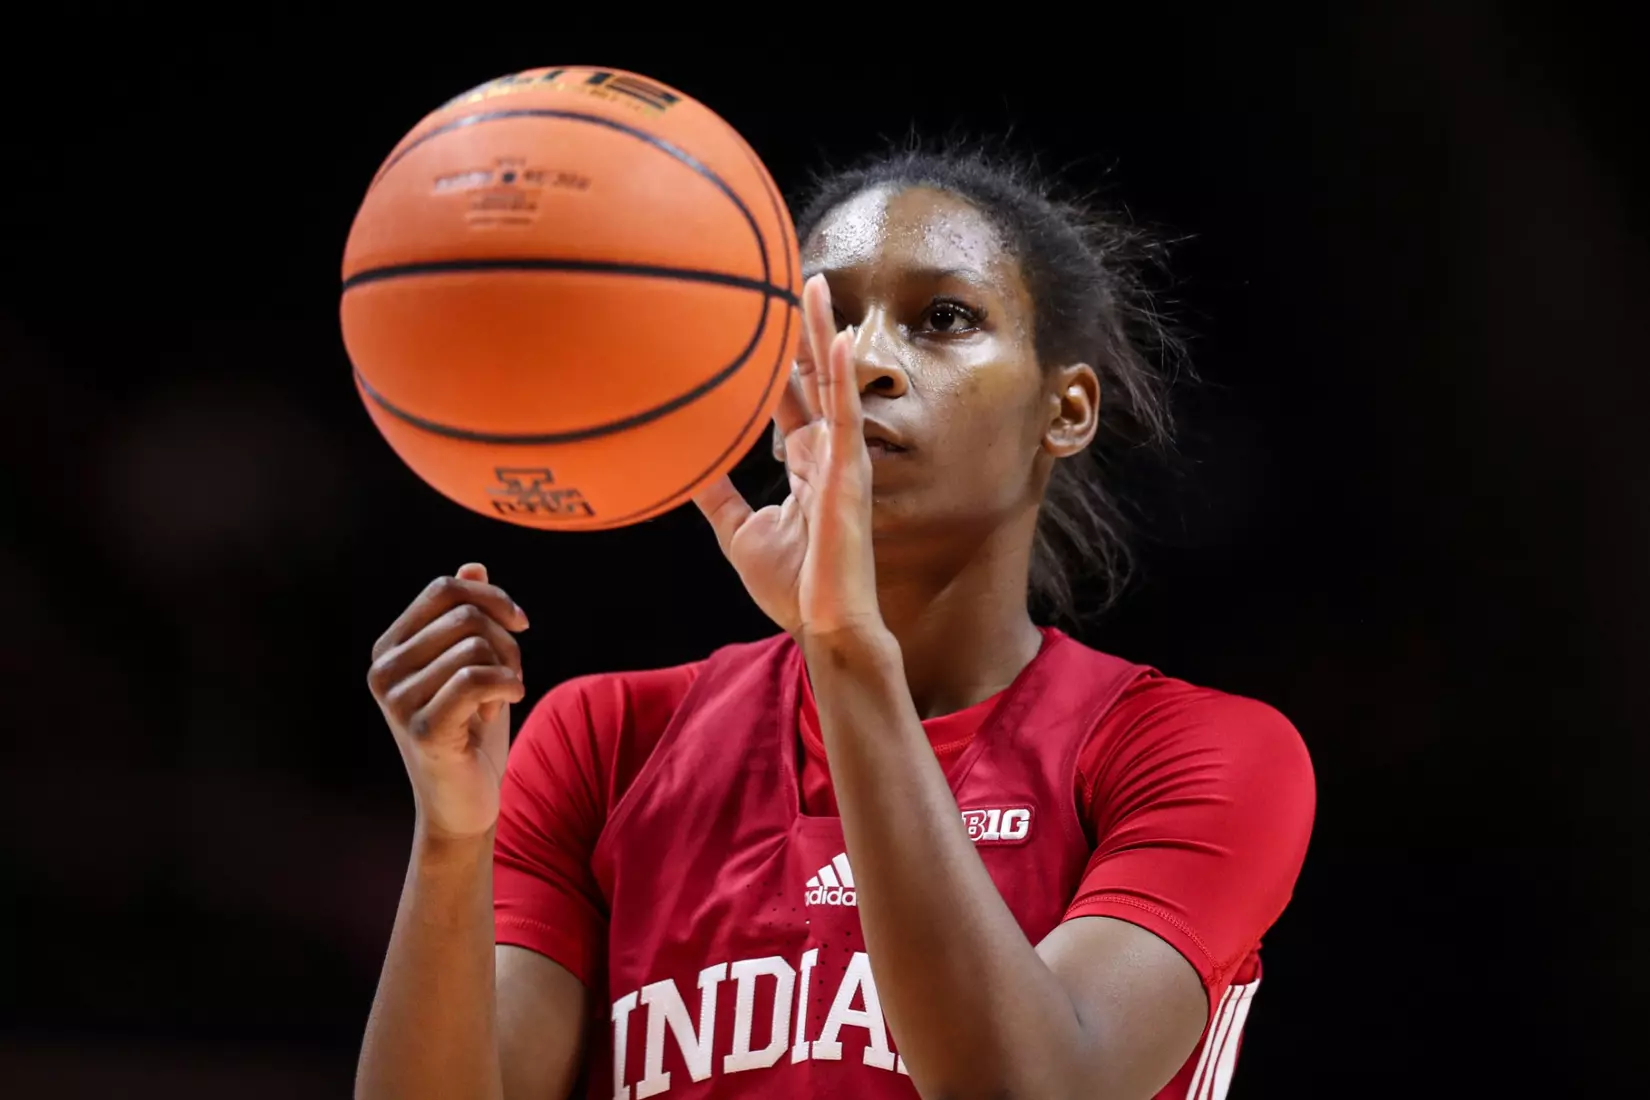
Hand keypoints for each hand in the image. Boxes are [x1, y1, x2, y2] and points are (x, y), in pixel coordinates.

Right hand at [367, 564, 529, 840]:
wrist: (464, 802)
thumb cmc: (471, 731)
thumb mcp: (474, 665)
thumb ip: (468, 617)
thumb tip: (474, 565)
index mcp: (390, 647)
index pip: (444, 588)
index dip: (492, 597)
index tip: (520, 625)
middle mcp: (383, 669)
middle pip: (464, 614)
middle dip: (505, 640)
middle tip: (510, 677)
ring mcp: (396, 700)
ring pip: (474, 645)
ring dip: (506, 669)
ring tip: (500, 699)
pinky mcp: (420, 729)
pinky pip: (474, 679)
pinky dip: (505, 686)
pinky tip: (506, 705)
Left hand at [694, 274, 881, 637]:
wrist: (821, 624)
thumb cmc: (792, 585)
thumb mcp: (738, 532)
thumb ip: (716, 495)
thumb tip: (683, 465)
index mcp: (806, 463)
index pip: (789, 397)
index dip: (779, 357)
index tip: (762, 317)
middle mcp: (827, 452)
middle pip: (814, 376)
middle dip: (804, 327)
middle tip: (792, 277)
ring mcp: (843, 460)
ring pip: (833, 383)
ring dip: (824, 332)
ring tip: (814, 284)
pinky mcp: (852, 474)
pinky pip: (848, 415)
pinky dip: (844, 376)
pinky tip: (838, 338)